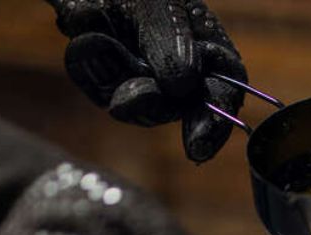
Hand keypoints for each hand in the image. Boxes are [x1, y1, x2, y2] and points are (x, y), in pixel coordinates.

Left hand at [46, 0, 244, 162]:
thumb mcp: (158, 5)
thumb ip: (170, 40)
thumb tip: (183, 86)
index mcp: (208, 51)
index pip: (223, 94)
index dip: (214, 124)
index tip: (197, 145)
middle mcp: (179, 75)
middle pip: (171, 109)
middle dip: (147, 103)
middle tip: (125, 100)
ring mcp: (142, 82)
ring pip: (129, 104)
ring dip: (111, 68)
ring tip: (96, 31)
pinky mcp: (107, 83)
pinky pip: (97, 86)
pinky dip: (88, 60)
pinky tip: (87, 29)